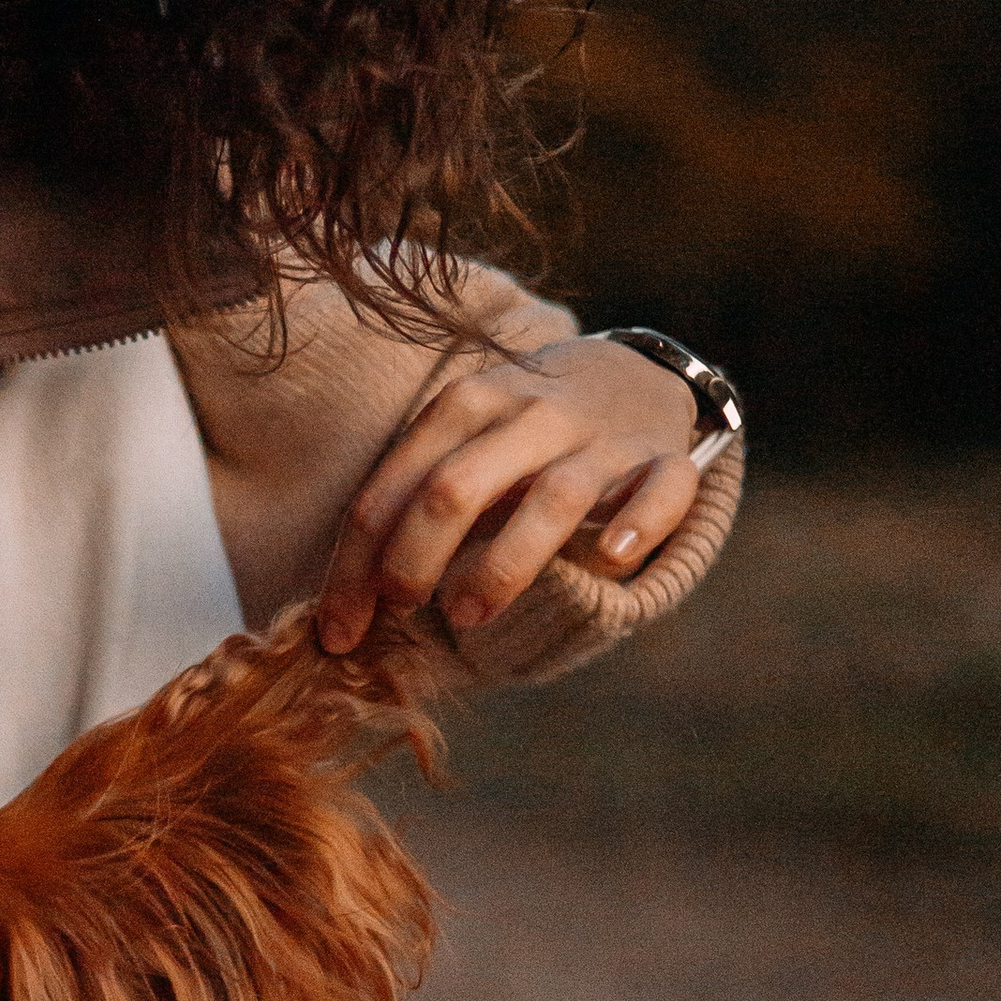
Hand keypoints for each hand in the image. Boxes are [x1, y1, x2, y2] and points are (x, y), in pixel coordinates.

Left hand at [316, 336, 702, 655]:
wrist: (632, 370)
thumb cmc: (522, 431)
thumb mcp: (462, 439)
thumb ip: (412, 498)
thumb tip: (347, 599)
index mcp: (466, 404)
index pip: (393, 488)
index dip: (356, 565)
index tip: (336, 631)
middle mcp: (531, 415)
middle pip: (457, 487)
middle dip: (414, 558)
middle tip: (401, 609)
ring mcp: (601, 438)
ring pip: (554, 498)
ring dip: (505, 563)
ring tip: (469, 615)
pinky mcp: (664, 460)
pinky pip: (661, 490)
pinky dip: (639, 525)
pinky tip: (612, 559)